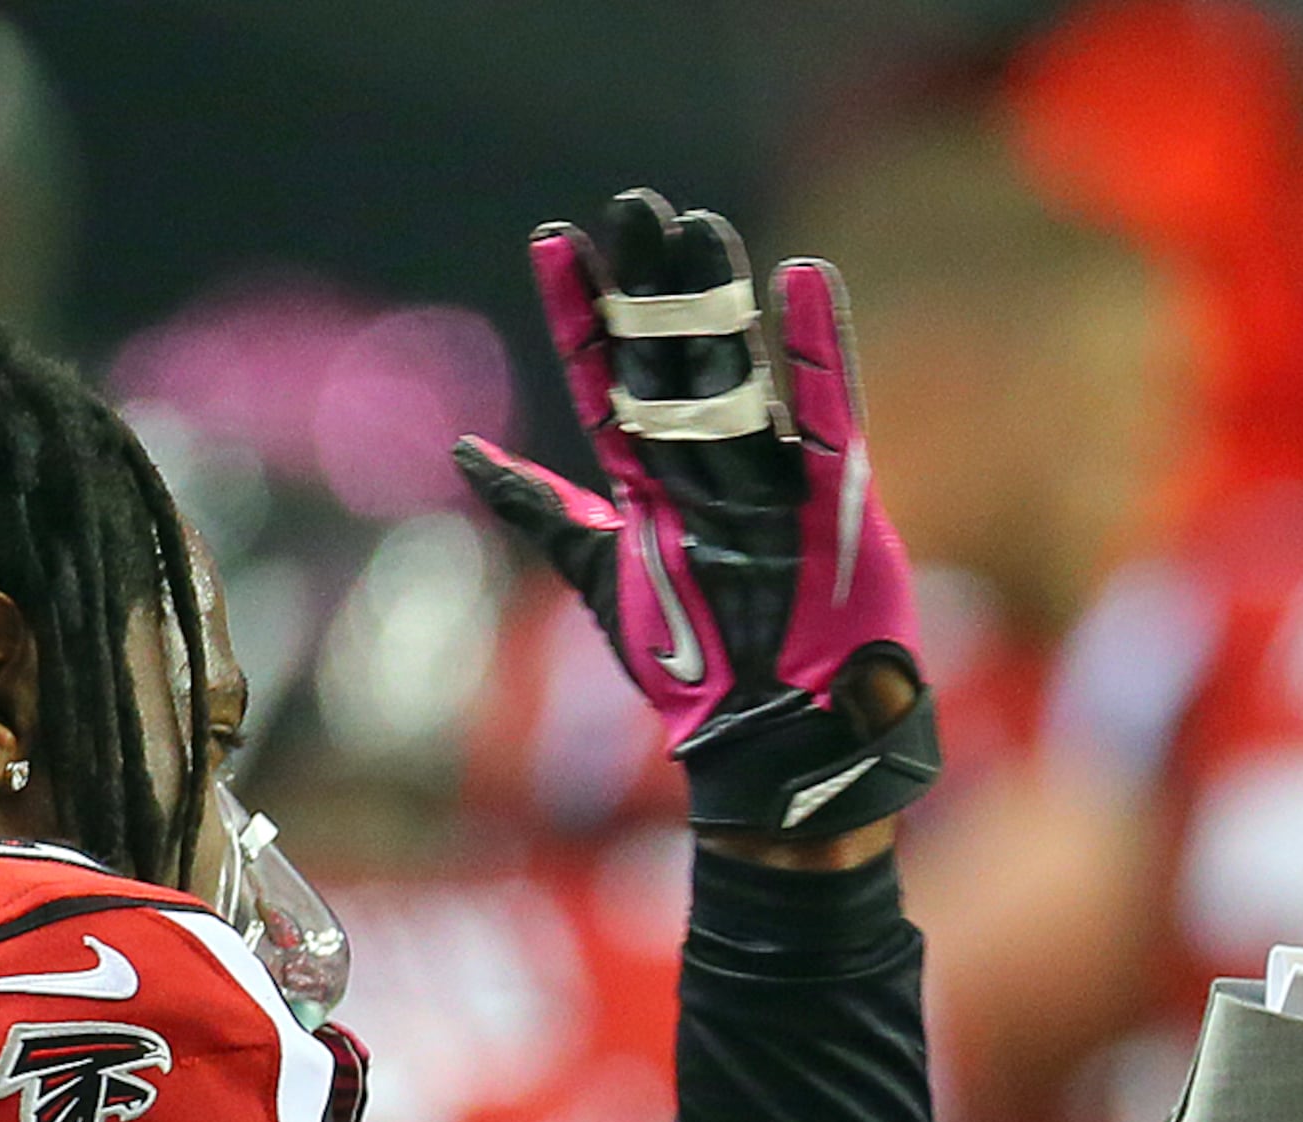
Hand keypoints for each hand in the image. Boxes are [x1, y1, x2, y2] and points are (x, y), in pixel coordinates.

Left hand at [455, 189, 941, 838]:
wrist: (769, 736)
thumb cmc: (689, 671)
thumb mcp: (599, 578)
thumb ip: (543, 509)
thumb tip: (465, 452)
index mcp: (649, 481)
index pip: (605, 377)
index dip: (580, 311)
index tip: (554, 241)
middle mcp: (705, 467)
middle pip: (672, 359)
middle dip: (651, 284)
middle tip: (636, 203)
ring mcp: (769, 479)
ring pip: (736, 373)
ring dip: (715, 300)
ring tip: (695, 225)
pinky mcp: (836, 500)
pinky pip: (827, 414)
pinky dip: (819, 351)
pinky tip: (805, 281)